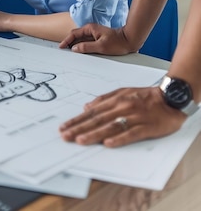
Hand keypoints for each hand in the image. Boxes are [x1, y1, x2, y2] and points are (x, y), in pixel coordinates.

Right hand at [59, 24, 131, 54]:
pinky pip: (86, 42)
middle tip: (63, 51)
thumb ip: (86, 47)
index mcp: (90, 29)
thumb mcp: (101, 46)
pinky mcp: (97, 39)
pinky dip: (82, 47)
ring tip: (70, 54)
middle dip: (69, 43)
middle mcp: (91, 30)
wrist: (129, 41)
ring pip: (81, 40)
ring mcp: (94, 34)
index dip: (66, 40)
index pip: (74, 34)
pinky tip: (81, 53)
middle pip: (76, 36)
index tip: (61, 47)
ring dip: (75, 45)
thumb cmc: (117, 43)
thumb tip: (75, 48)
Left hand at [59, 86, 185, 146]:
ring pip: (110, 127)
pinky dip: (119, 139)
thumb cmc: (146, 96)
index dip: (77, 120)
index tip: (64, 127)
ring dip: (94, 134)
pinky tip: (108, 144)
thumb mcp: (124, 91)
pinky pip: (131, 133)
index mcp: (116, 100)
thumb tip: (86, 106)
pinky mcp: (146, 127)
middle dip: (79, 128)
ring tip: (80, 140)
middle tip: (65, 135)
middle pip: (98, 119)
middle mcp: (122, 107)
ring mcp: (134, 117)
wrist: (171, 97)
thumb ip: (104, 99)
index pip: (92, 112)